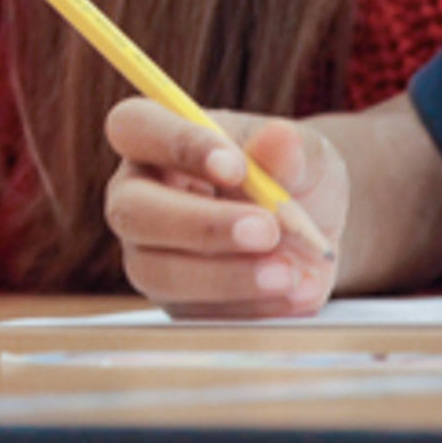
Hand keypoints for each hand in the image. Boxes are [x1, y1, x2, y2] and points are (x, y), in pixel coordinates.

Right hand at [105, 99, 347, 316]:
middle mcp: (137, 195)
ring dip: (227, 277)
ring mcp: (149, 254)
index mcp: (153, 138)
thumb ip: (290, 150)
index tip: (236, 167)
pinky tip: (296, 290)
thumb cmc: (292, 176)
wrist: (309, 235)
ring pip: (158, 273)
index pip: (135, 128)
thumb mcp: (304, 153)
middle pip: (132, 211)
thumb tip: (281, 138)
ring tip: (290, 273)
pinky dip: (252, 307)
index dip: (177, 145)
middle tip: (266, 231)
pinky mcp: (177, 302)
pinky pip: (199, 314)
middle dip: (200, 226)